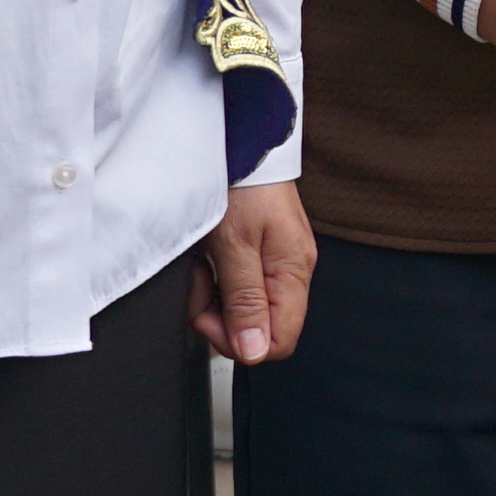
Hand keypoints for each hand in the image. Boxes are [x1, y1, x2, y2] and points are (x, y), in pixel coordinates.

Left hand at [189, 180, 315, 363]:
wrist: (240, 144)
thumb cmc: (241, 184)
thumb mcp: (234, 245)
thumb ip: (245, 301)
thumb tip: (254, 351)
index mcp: (293, 273)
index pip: (279, 341)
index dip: (239, 341)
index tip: (210, 315)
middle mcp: (292, 273)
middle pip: (259, 330)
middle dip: (220, 318)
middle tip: (201, 284)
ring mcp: (278, 265)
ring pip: (245, 312)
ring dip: (215, 299)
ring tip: (204, 265)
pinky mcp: (263, 256)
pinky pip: (241, 290)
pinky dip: (218, 282)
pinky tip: (210, 260)